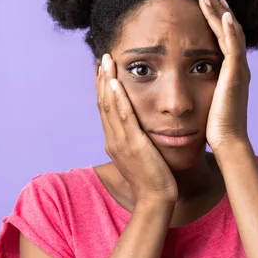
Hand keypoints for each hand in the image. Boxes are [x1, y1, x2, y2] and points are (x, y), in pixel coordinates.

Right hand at [96, 54, 177, 203]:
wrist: (156, 200)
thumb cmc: (155, 179)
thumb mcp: (143, 155)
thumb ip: (139, 140)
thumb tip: (142, 128)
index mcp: (115, 142)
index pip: (106, 109)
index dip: (103, 88)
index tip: (104, 69)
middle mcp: (113, 140)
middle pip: (103, 103)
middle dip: (101, 79)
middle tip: (102, 57)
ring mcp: (121, 142)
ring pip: (109, 106)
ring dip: (106, 82)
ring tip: (106, 61)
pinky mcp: (133, 145)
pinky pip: (123, 117)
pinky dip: (118, 98)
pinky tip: (116, 82)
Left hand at [199, 0, 250, 151]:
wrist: (228, 142)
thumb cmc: (214, 127)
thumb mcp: (206, 101)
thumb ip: (201, 88)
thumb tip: (185, 84)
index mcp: (231, 73)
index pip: (225, 40)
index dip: (217, 22)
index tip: (207, 7)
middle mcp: (238, 68)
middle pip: (230, 31)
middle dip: (219, 11)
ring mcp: (239, 70)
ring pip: (231, 33)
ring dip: (219, 13)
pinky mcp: (236, 76)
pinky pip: (233, 47)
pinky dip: (229, 29)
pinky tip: (223, 15)